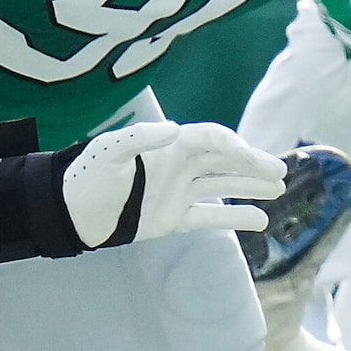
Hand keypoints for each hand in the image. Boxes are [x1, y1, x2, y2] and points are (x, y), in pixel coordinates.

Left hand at [64, 120, 284, 244]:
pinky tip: (261, 220)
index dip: (232, 145)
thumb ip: (138, 138)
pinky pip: (212, 217)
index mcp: (169, 146)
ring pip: (225, 186)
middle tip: (280, 172)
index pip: (210, 140)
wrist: (70, 214)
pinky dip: (237, 218)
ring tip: (279, 189)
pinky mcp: (176, 218)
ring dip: (252, 187)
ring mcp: (180, 192)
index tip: (250, 157)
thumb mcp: (107, 152)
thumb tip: (174, 130)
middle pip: (225, 162)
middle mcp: (180, 166)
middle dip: (253, 165)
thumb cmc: (87, 177)